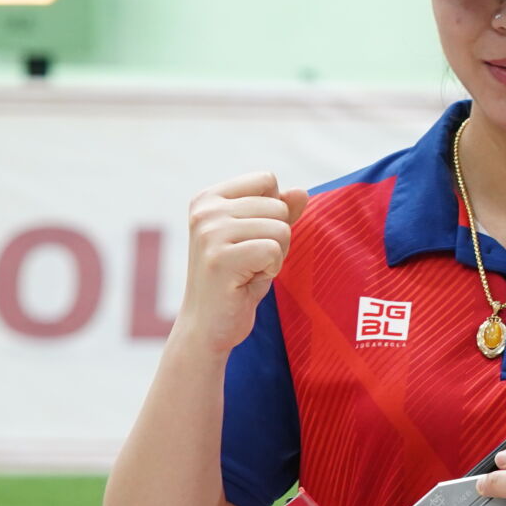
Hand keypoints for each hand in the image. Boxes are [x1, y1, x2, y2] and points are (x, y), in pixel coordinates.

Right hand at [177, 172, 309, 353]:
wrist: (207, 325)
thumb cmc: (237, 279)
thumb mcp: (261, 238)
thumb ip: (281, 211)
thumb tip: (301, 191)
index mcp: (208, 198)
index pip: (267, 180)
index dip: (273, 212)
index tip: (251, 238)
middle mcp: (204, 210)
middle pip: (278, 206)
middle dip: (277, 238)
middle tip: (250, 261)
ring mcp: (209, 233)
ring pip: (281, 228)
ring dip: (275, 255)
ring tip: (247, 271)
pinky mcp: (220, 258)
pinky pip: (274, 250)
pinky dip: (270, 269)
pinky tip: (246, 281)